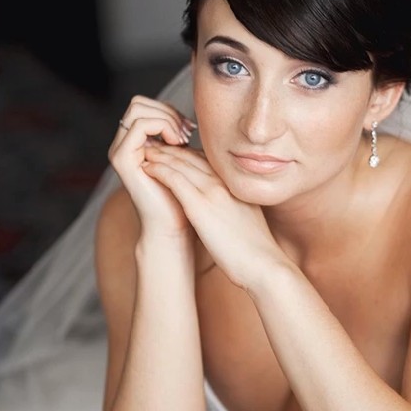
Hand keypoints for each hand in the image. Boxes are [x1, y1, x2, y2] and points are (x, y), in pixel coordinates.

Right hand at [108, 96, 196, 237]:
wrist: (172, 226)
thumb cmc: (182, 198)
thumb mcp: (183, 161)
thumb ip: (178, 140)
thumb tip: (189, 120)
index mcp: (135, 144)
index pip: (146, 106)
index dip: (169, 110)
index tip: (190, 129)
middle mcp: (123, 145)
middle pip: (138, 103)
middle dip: (167, 111)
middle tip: (187, 131)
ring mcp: (120, 151)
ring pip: (138, 109)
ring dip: (166, 118)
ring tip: (183, 138)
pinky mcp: (123, 159)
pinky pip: (140, 126)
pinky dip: (162, 127)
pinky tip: (178, 143)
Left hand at [142, 145, 285, 288]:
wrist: (263, 265)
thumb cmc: (257, 251)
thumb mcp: (249, 221)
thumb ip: (237, 208)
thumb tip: (228, 214)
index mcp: (237, 186)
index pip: (209, 162)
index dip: (189, 155)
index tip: (175, 154)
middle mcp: (225, 183)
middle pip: (194, 158)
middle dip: (173, 149)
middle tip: (156, 145)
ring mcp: (213, 192)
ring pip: (181, 163)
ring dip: (161, 155)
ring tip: (147, 151)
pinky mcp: (200, 205)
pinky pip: (174, 178)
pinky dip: (159, 169)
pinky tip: (147, 167)